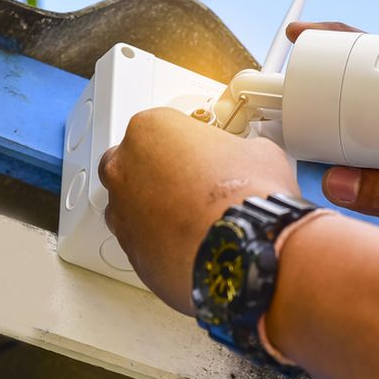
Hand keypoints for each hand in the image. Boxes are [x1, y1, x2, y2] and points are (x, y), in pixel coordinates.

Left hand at [99, 108, 298, 314]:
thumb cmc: (246, 194)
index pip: (158, 128)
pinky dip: (162, 242)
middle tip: (193, 184)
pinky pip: (142, 242)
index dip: (185, 143)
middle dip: (157, 173)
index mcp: (150, 130)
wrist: (245, 246)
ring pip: (130, 206)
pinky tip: (193, 242)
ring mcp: (121, 213)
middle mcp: (124, 169)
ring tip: (195, 218)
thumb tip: (245, 159)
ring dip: (155, 209)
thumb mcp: (257, 150)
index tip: (202, 155)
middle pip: (130, 163)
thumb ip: (236, 150)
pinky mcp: (131, 251)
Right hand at [287, 21, 378, 242]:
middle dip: (329, 79)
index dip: (349, 46)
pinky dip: (339, 150)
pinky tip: (318, 157)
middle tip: (287, 84)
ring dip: (331, 118)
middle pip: (373, 89)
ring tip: (293, 121)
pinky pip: (367, 152)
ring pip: (367, 121)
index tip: (308, 38)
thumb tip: (335, 178)